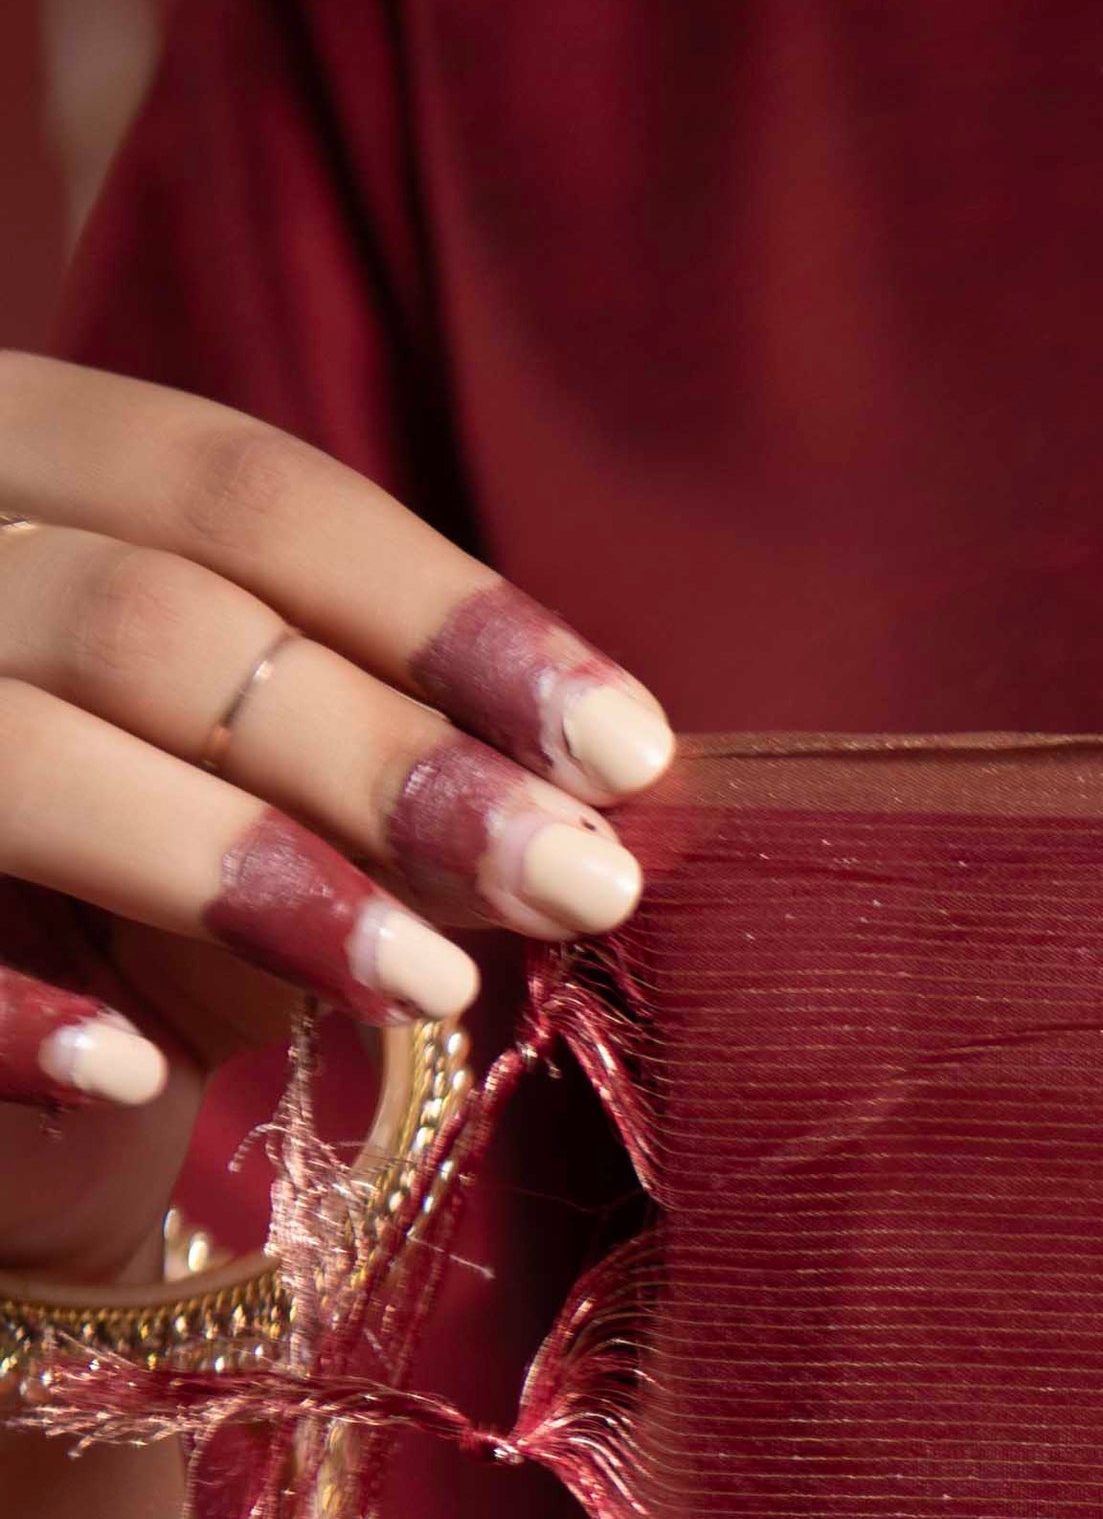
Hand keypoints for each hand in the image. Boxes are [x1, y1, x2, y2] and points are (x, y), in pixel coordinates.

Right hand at [0, 358, 670, 1285]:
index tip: (625, 748)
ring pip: (13, 740)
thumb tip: (590, 806)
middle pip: (143, 616)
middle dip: (381, 757)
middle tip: (580, 882)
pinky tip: (136, 1070)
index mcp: (6, 448)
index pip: (227, 481)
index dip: (437, 611)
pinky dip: (10, 1006)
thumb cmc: (114, 881)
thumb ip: (386, 768)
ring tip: (428, 980)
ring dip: (228, 863)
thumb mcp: (258, 797)